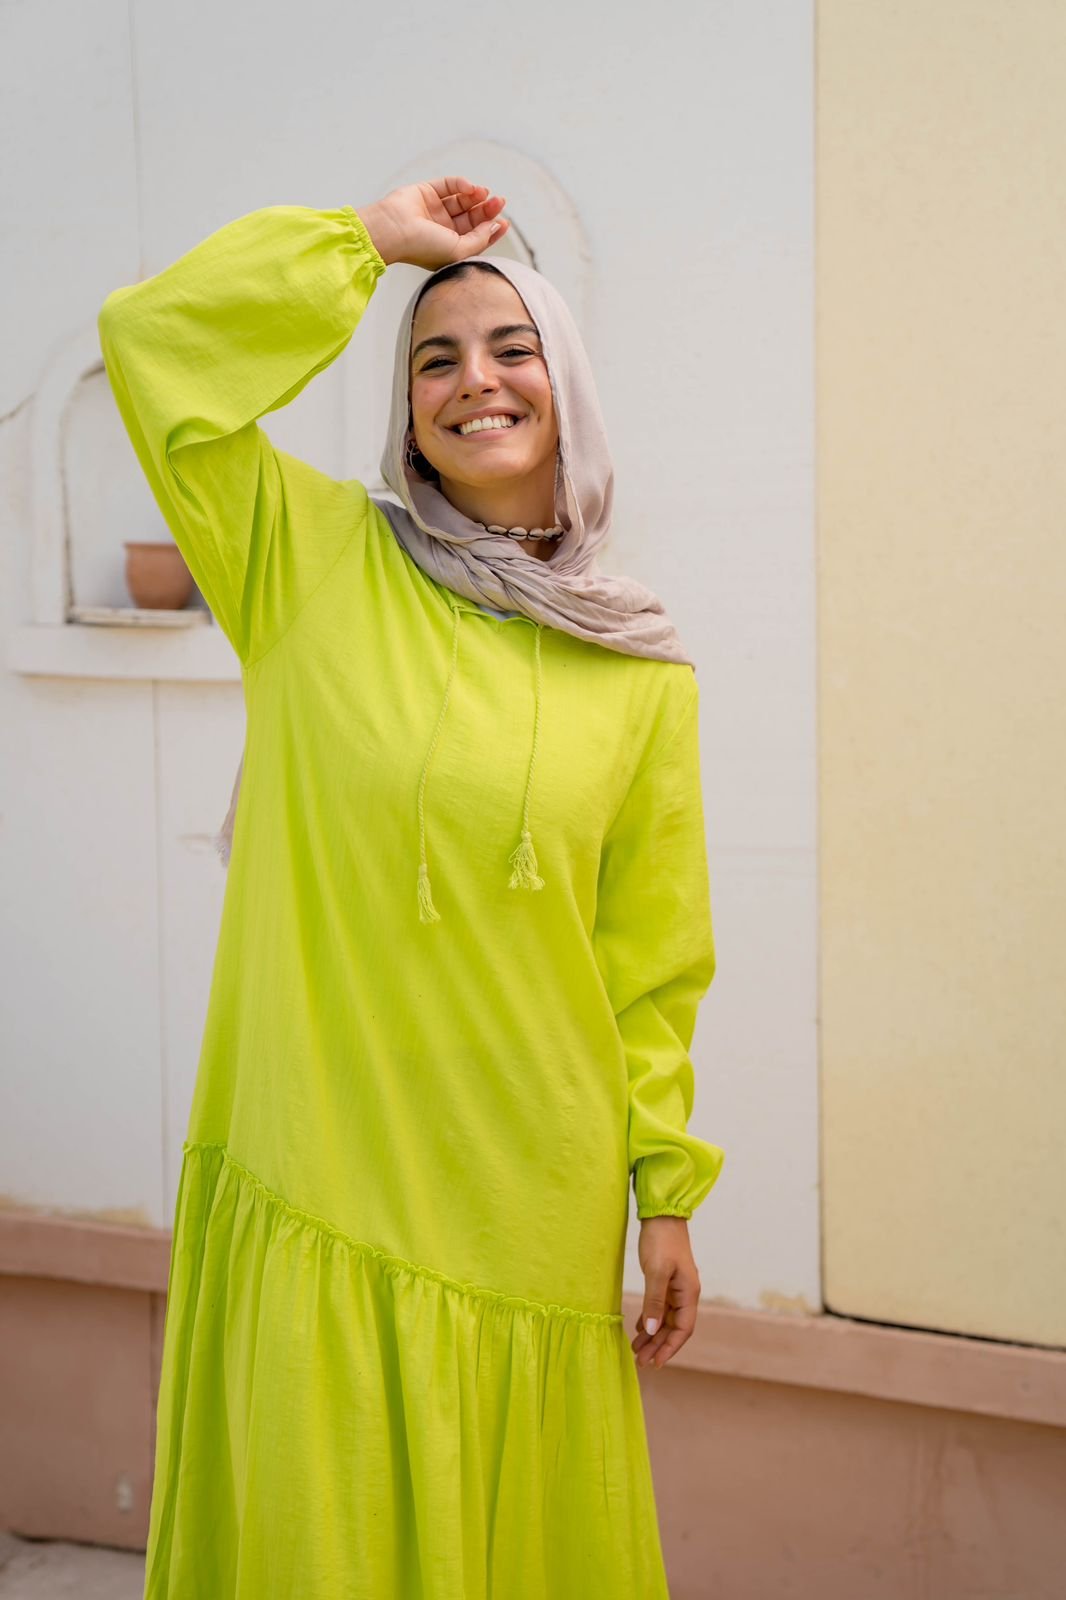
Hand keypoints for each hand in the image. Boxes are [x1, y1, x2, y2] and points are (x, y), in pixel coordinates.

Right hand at [355, 177, 509, 270]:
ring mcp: (434, 210)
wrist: (393, 231)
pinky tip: (470, 187)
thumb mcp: (459, 250)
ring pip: (462, 200)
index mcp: (449, 247)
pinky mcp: (427, 192)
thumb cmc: (422, 248)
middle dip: (487, 209)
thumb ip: (480, 239)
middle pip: (472, 217)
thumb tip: (496, 226)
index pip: (476, 236)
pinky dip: (461, 184)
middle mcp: (442, 229)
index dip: (491, 228)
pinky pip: (449, 185)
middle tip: (499, 201)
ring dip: (476, 195)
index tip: (504, 222)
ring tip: (486, 193)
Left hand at [631, 1216, 700, 1368]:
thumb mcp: (656, 1272)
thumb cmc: (661, 1240)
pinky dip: (650, 1319)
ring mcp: (676, 1287)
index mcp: (688, 1293)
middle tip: (640, 1362)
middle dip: (658, 1346)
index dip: (670, 1348)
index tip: (656, 1363)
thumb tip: (653, 1330)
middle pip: (674, 1327)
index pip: (683, 1329)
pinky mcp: (665, 1280)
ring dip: (653, 1335)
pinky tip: (639, 1329)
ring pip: (666, 1319)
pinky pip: (660, 1307)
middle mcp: (685, 1293)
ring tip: (636, 1350)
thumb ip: (654, 1302)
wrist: (661, 1214)